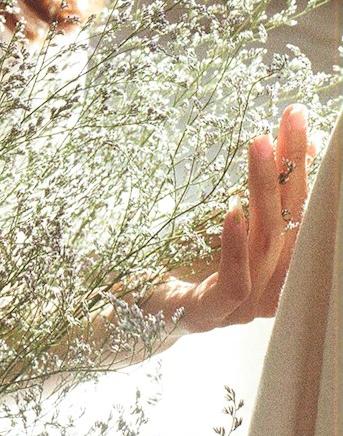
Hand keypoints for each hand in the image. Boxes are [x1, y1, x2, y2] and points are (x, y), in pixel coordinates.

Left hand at [146, 104, 310, 333]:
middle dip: (292, 168)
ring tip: (261, 147)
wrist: (132, 305)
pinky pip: (235, 284)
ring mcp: (241, 308)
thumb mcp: (222, 215)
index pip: (301, 212)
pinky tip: (233, 210)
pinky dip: (236, 245)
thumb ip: (255, 192)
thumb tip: (288, 146)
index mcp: (278, 267)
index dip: (304, 168)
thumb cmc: (182, 258)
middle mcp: (268, 290)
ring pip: (266, 247)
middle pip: (291, 225)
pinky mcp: (208, 315)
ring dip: (264, 191)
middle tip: (289, 121)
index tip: (298, 120)